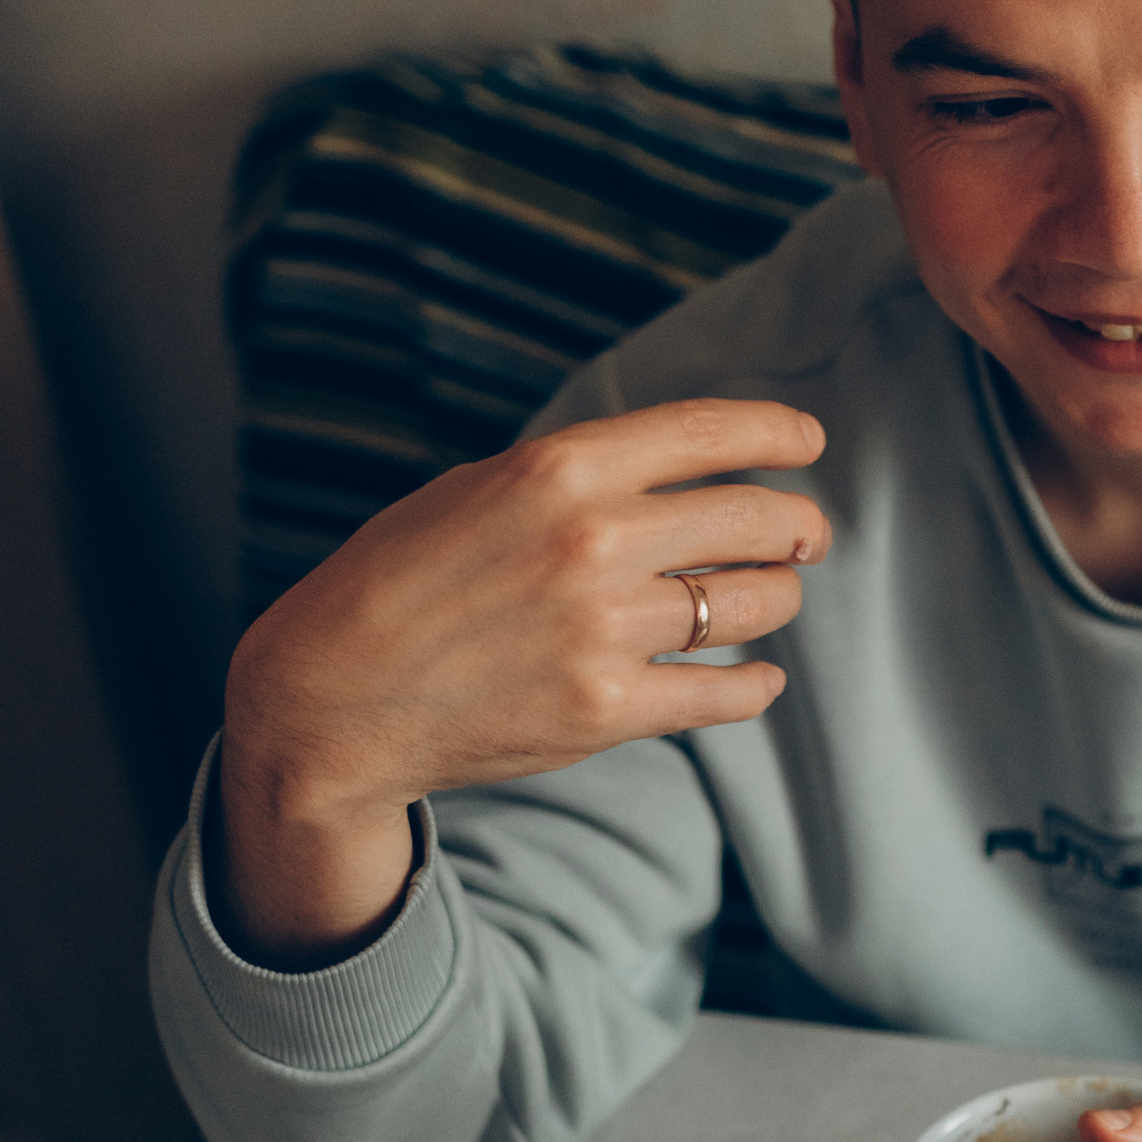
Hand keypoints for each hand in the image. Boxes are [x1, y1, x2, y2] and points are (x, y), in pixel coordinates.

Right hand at [214, 398, 826, 958]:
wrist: (333, 698)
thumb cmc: (401, 581)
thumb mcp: (481, 489)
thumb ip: (580, 475)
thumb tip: (685, 473)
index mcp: (561, 467)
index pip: (710, 431)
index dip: (778, 431)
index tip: (808, 440)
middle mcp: (593, 540)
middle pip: (756, 516)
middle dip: (799, 524)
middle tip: (807, 535)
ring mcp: (605, 629)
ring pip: (754, 602)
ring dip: (778, 597)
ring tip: (769, 597)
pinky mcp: (607, 710)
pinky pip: (726, 692)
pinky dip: (754, 684)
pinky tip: (756, 678)